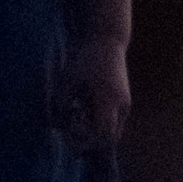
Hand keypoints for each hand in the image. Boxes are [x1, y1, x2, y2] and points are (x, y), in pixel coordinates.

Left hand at [51, 32, 130, 151]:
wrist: (107, 39)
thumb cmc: (86, 57)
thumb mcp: (69, 79)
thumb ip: (62, 104)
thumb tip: (57, 126)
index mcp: (109, 100)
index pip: (103, 135)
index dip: (86, 142)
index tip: (69, 134)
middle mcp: (121, 105)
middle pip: (110, 138)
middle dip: (91, 140)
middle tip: (71, 129)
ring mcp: (125, 104)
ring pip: (113, 131)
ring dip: (95, 132)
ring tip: (78, 115)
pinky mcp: (124, 101)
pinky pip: (114, 122)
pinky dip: (99, 123)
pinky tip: (84, 110)